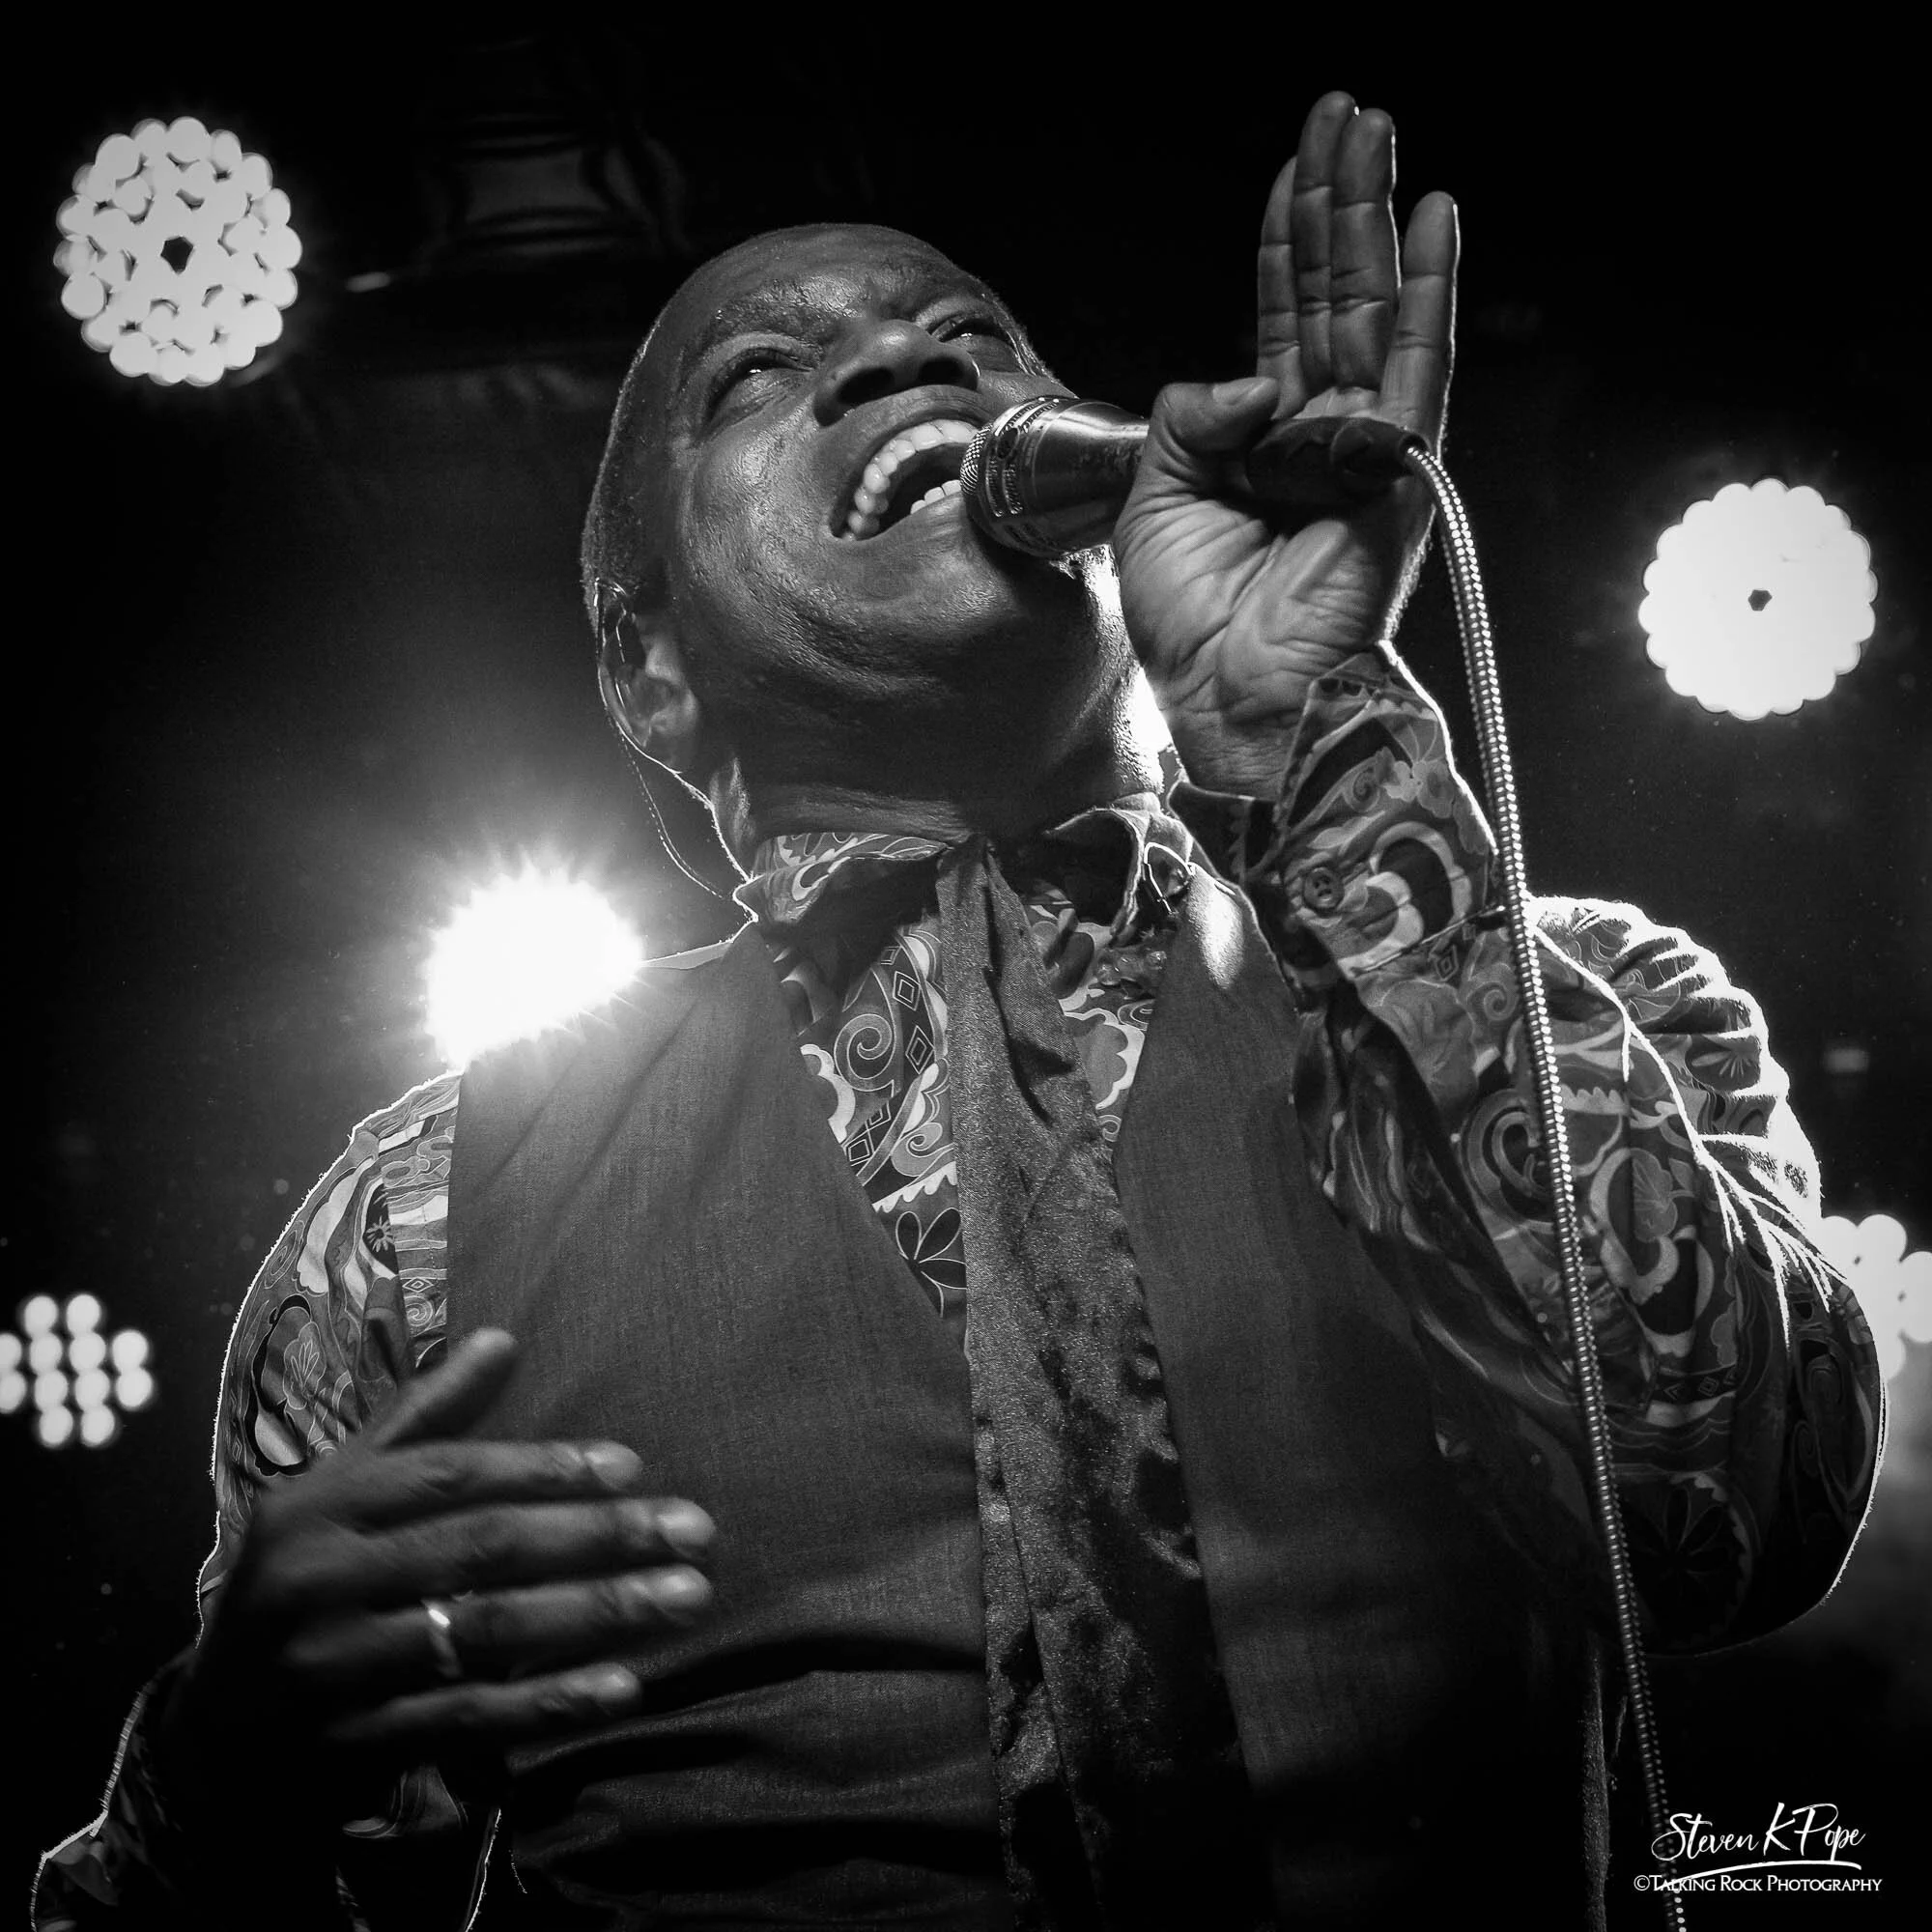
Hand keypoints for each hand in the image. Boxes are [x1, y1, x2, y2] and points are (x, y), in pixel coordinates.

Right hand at [156, 1330, 712, 1855]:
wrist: (210, 1732)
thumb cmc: (301, 1581)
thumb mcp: (340, 1492)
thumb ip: (423, 1421)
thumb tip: (502, 1338)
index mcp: (318, 1506)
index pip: (448, 1476)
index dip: (543, 1467)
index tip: (633, 1467)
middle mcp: (318, 1580)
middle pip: (481, 1549)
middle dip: (599, 1537)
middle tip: (694, 1530)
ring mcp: (331, 1667)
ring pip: (485, 1630)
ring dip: (597, 1613)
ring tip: (686, 1597)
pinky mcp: (349, 1744)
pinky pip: (466, 1717)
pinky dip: (548, 1703)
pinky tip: (621, 1686)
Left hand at [1113, 93, 1456, 793]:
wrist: (1232, 698)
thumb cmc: (1193, 622)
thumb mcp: (1156, 495)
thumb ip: (1191, 415)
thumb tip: (1251, 373)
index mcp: (1262, 439)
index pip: (1279, 317)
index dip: (1283, 241)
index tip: (1292, 166)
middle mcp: (1320, 432)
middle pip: (1331, 294)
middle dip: (1336, 202)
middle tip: (1345, 110)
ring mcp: (1364, 448)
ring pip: (1373, 310)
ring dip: (1374, 219)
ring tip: (1375, 130)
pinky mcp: (1398, 471)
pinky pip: (1416, 369)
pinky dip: (1428, 295)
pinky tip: (1434, 220)